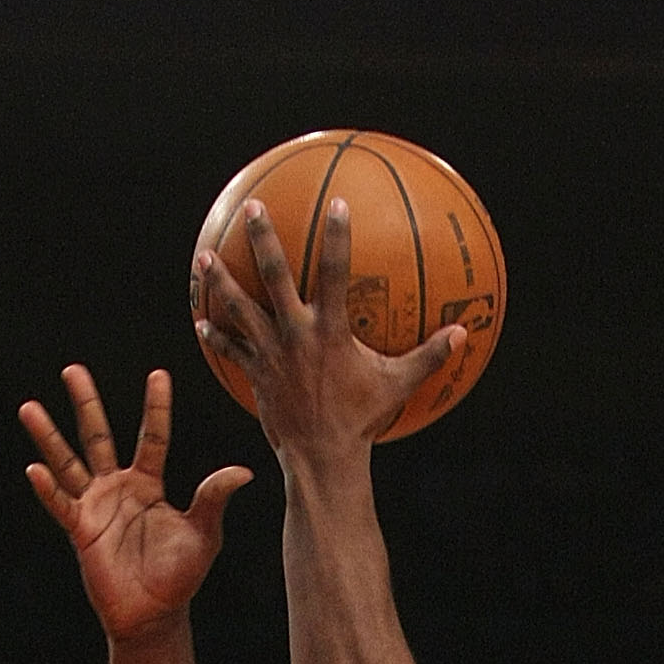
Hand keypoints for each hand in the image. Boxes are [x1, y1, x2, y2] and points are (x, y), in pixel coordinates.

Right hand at [20, 366, 251, 643]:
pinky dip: (48, 489)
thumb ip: (214, 500)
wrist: (155, 615)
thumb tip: (244, 472)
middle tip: (72, 369)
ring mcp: (96, 506)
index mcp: (149, 483)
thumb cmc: (180, 576)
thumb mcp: (204, 535)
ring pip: (69, 462)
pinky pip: (61, 505)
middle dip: (85, 403)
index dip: (156, 407)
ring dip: (49, 437)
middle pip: (98, 435)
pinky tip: (35, 469)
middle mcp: (118, 487)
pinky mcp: (81, 531)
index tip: (158, 374)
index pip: (152, 436)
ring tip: (29, 407)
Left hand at [192, 197, 462, 461]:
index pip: (336, 273)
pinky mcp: (256, 374)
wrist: (322, 458)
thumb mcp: (397, 387)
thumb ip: (428, 357)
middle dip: (263, 240)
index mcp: (330, 331)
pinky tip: (200, 320)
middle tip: (252, 208)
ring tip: (204, 257)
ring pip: (240, 308)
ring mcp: (271, 354)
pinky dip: (216, 335)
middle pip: (275, 276)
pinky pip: (231, 350)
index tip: (337, 204)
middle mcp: (296, 335)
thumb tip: (463, 334)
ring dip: (221, 282)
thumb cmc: (361, 422)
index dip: (337, 238)